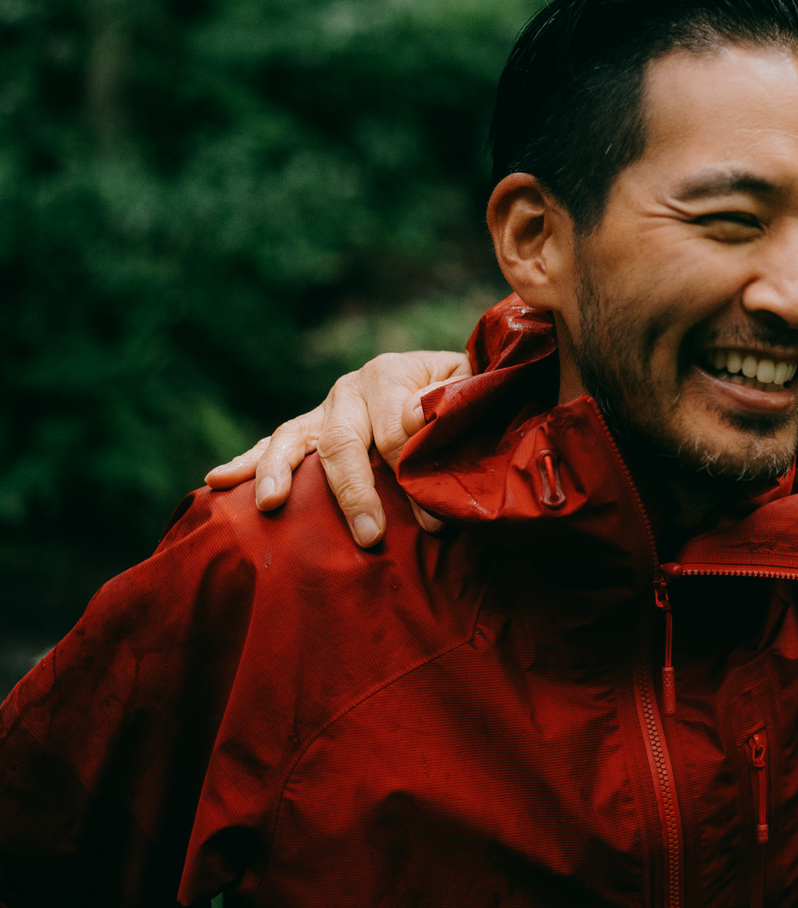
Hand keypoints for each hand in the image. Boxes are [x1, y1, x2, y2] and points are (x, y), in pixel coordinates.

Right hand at [205, 350, 469, 546]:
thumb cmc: (465, 396)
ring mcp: (325, 409)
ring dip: (279, 473)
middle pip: (342, 441)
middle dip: (354, 491)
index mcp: (390, 373)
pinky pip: (275, 445)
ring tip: (271, 503)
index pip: (394, 430)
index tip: (433, 521)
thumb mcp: (470, 391)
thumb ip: (450, 402)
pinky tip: (217, 480)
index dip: (413, 476)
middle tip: (369, 535)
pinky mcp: (310, 428)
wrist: (453, 381)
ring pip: (294, 439)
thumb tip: (412, 418)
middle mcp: (350, 389)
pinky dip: (247, 462)